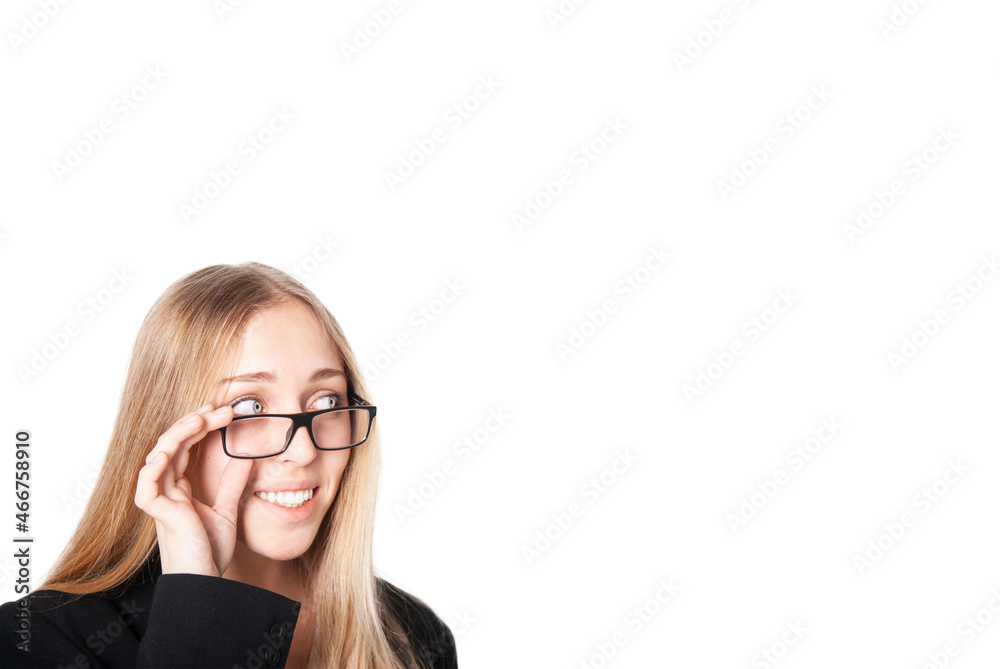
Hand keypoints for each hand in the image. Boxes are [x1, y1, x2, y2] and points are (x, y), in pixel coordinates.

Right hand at [134, 404, 252, 576]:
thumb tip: (246, 456)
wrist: (204, 584)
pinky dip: (155, 465)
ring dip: (178, 434)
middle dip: (193, 422)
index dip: (201, 427)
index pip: (186, 447)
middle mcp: (166, 491)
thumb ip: (231, 484)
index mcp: (179, 489)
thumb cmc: (209, 553)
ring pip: (159, 456)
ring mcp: (160, 501)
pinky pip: (147, 485)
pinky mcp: (157, 513)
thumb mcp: (226, 510)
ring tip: (201, 417)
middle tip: (218, 407)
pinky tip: (170, 450)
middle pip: (173, 445)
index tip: (224, 412)